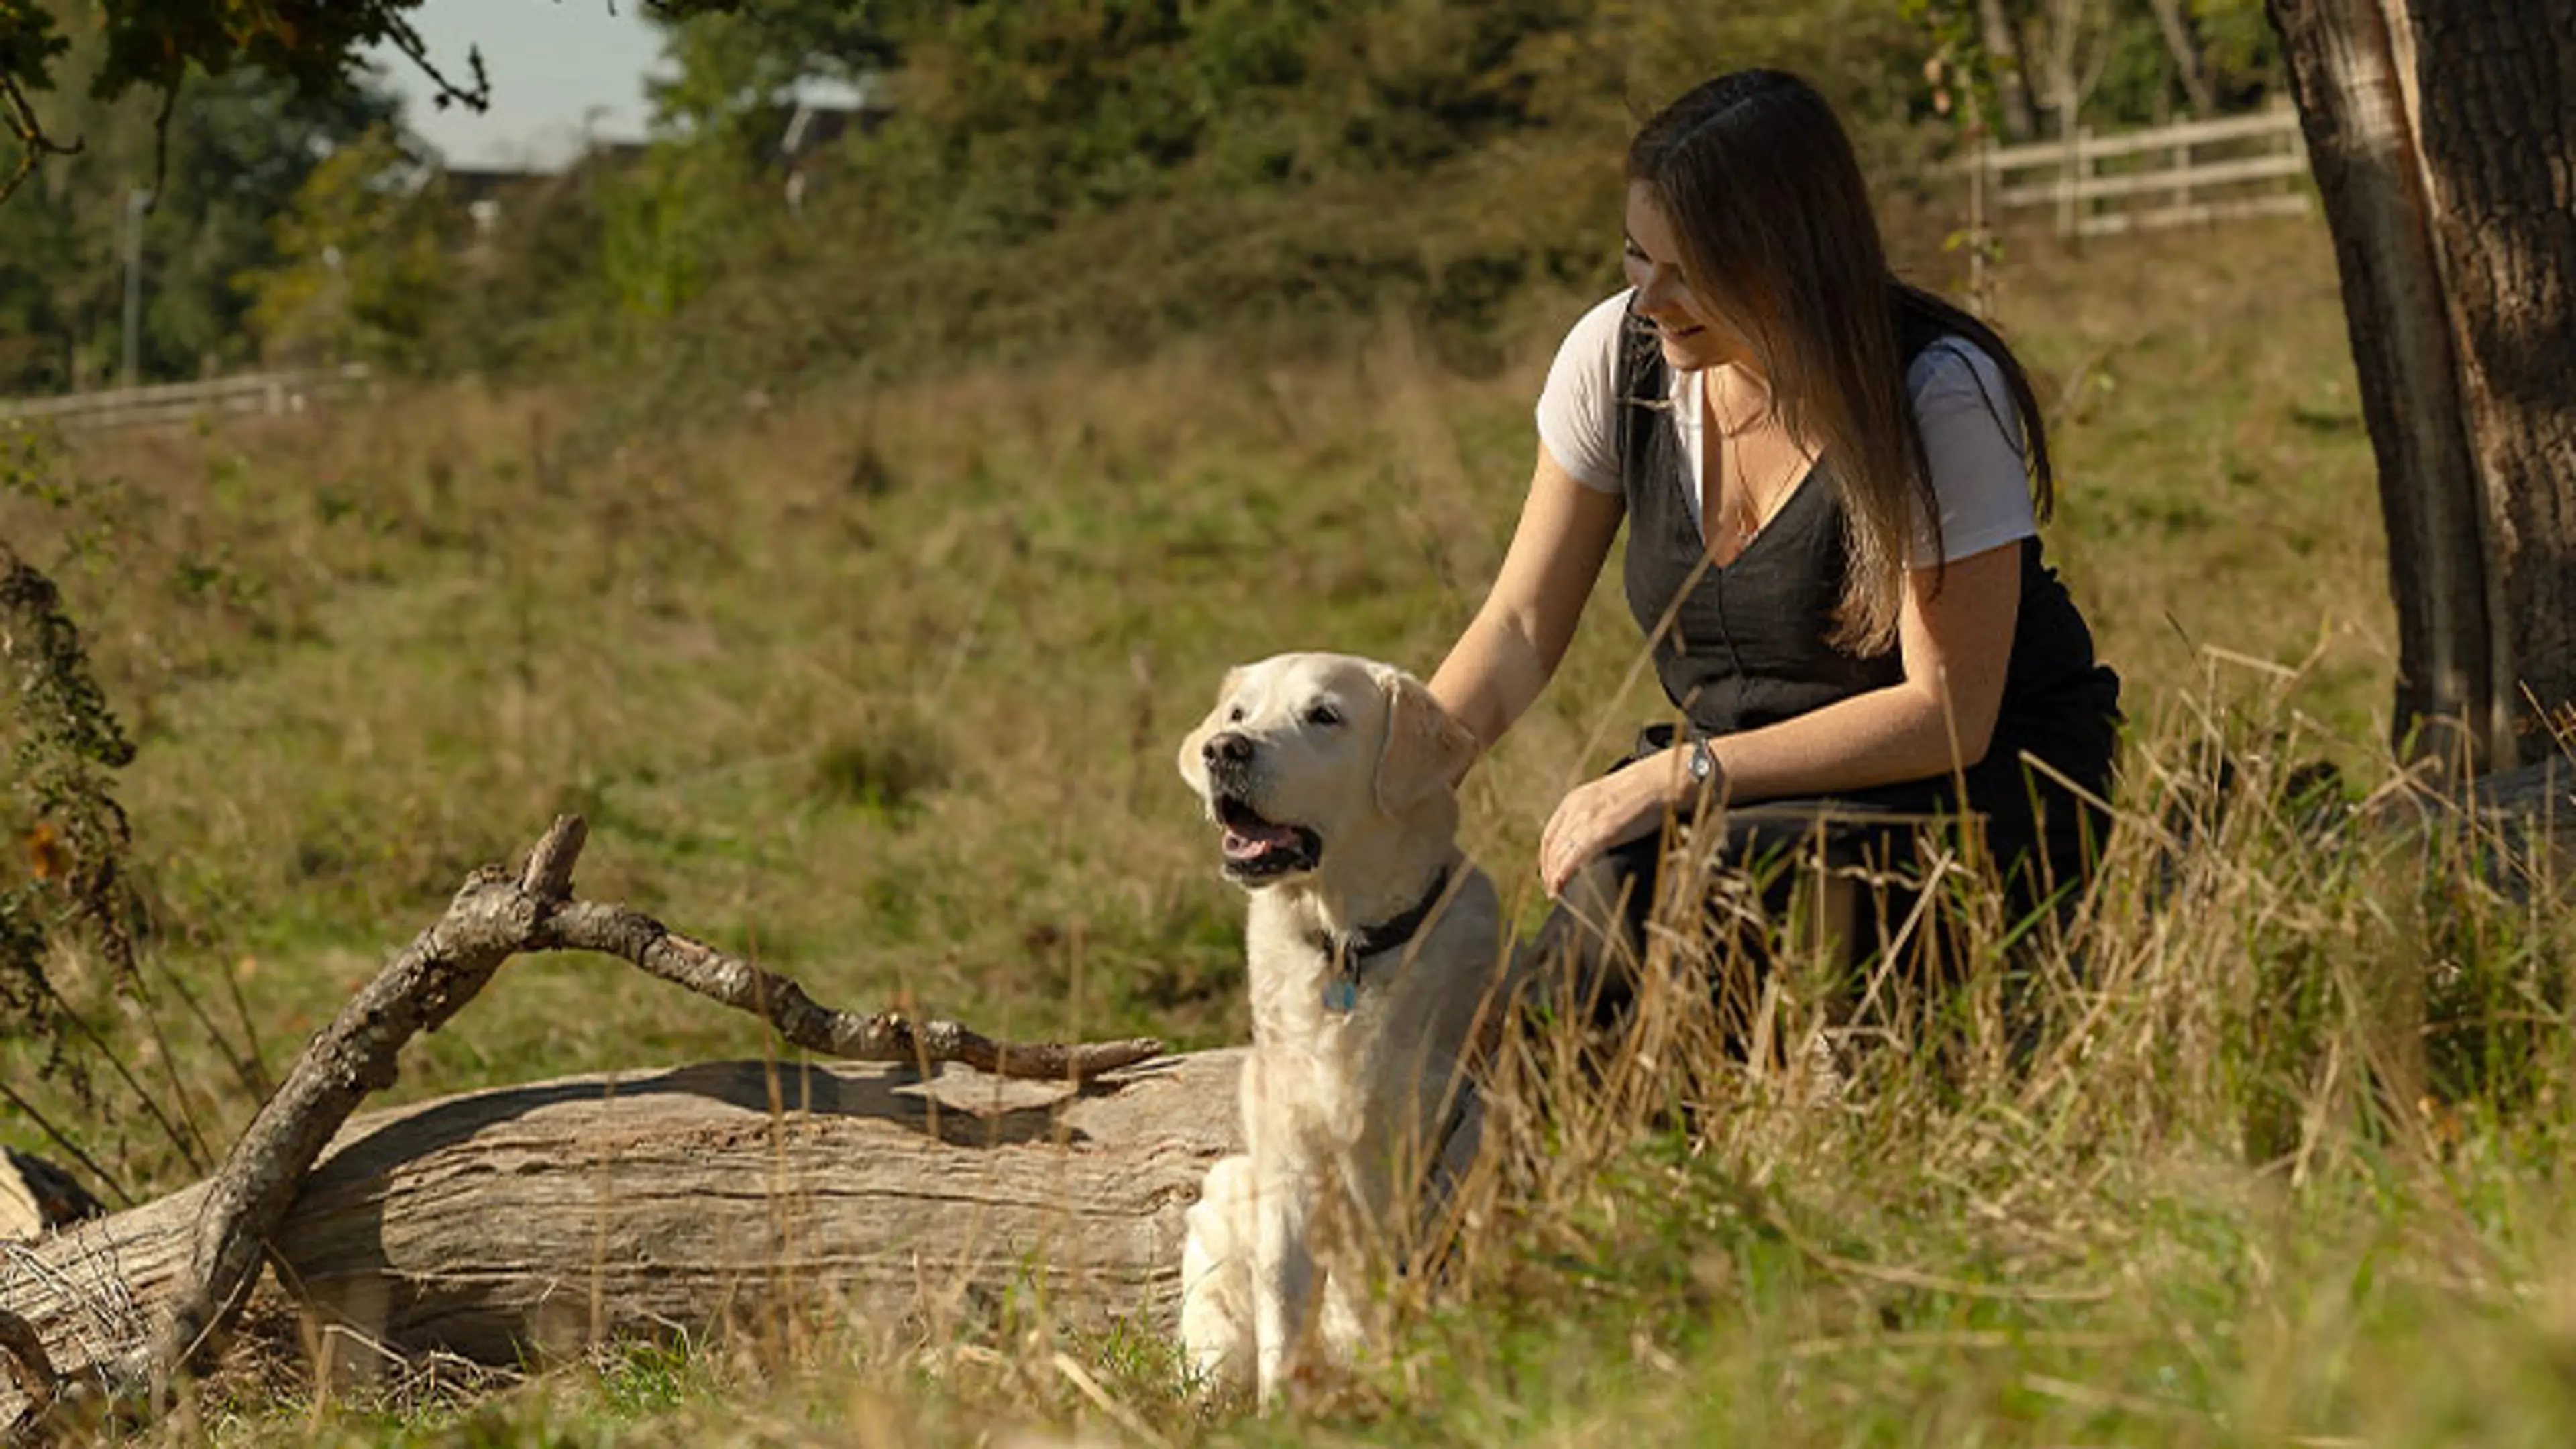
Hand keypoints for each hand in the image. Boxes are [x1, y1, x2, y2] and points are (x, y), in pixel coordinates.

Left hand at [1537, 748, 1689, 896]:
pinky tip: (1560, 886)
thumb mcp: (1610, 800)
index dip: (1547, 857)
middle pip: (1552, 846)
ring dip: (1554, 876)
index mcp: (1576, 799)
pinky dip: (1563, 873)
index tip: (1550, 873)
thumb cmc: (1645, 791)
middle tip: (1552, 890)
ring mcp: (1586, 819)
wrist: (1663, 780)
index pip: (1551, 834)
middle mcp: (1575, 808)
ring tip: (1556, 893)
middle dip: (1549, 870)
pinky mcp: (1601, 830)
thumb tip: (1597, 840)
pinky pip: (1573, 856)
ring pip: (1558, 854)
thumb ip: (1597, 816)